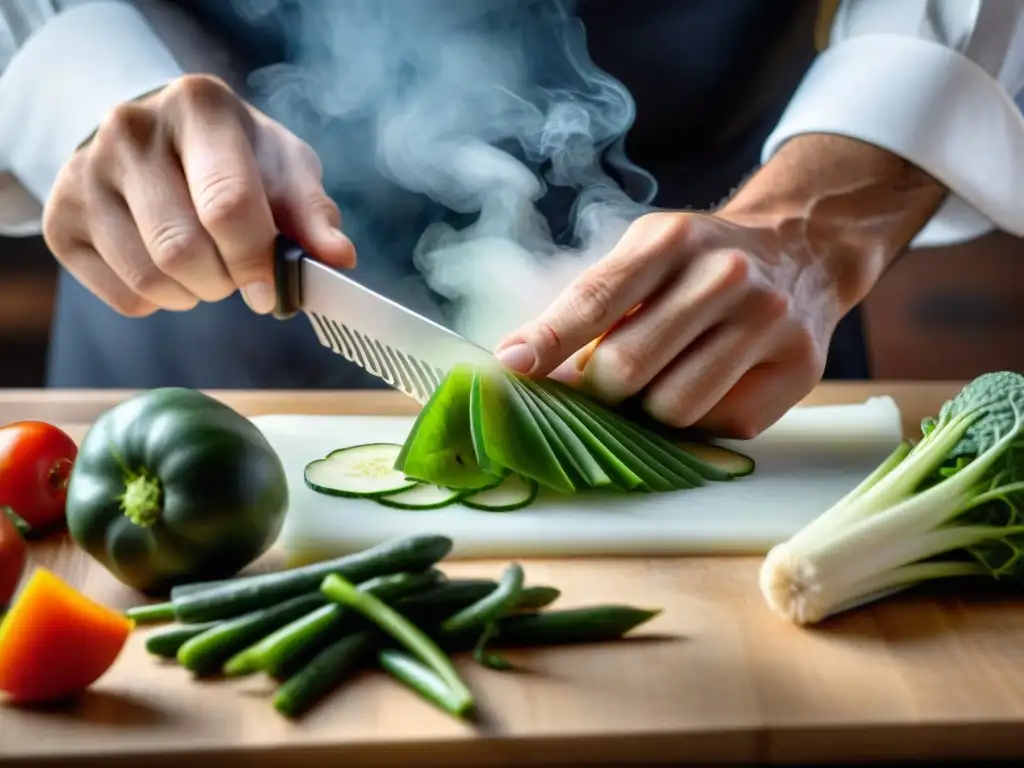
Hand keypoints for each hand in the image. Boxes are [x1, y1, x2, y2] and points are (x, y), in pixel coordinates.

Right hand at [42, 74, 355, 316]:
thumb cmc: (235, 157)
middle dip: (224, 281)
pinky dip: (157, 301)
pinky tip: (168, 270)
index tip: (268, 292)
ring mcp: (85, 172)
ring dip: (194, 295)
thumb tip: (339, 258)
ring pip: (150, 278)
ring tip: (207, 270)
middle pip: (183, 249)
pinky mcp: (61, 216)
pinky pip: (121, 294)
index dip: (254, 260)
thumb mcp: (282, 167)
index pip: (226, 202)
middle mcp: (131, 129)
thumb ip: (312, 213)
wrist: (158, 140)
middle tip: (238, 275)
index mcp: (199, 106)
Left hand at [494, 210, 842, 438]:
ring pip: (674, 409)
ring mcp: (767, 321)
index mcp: (671, 240)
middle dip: (601, 389)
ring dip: (651, 410)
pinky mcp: (799, 367)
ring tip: (664, 381)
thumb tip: (522, 361)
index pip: (595, 299)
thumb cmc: (700, 263)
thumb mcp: (646, 255)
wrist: (802, 250)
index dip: (548, 340)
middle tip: (606, 384)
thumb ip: (590, 302)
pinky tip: (711, 386)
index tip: (512, 367)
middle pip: (627, 368)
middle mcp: (724, 276)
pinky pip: (722, 425)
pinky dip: (702, 420)